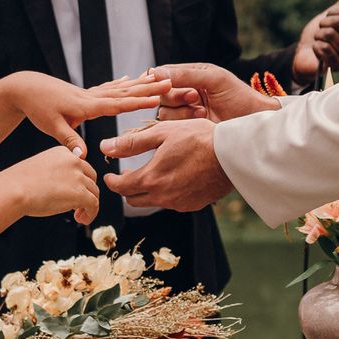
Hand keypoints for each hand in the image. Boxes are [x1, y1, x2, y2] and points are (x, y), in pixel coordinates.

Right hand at [0, 144, 99, 223]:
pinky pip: (94, 204)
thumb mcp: (41, 168)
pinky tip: (82, 219)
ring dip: (88, 205)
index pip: (80, 167)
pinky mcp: (80, 193)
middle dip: (86, 192)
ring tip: (78, 215)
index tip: (71, 192)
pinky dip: (91, 214)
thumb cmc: (19, 183)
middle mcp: (73, 161)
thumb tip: (65, 189)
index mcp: (62, 153)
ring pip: (94, 192)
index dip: (78, 182)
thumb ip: (56, 173)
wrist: (14, 190)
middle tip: (77, 206)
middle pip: (90, 178)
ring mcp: (78, 177)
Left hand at [8, 70, 167, 153]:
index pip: (118, 104)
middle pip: (126, 92)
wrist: (25, 88)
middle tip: (170, 81)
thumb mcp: (51, 126)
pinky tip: (130, 78)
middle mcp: (92, 96)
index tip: (158, 100)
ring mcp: (90, 93)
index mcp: (87, 105)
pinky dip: (122, 83)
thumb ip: (69, 140)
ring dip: (140, 83)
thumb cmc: (37, 107)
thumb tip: (84, 155)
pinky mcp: (85, 93)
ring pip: (121, 88)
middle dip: (148, 88)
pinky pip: (109, 87)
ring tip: (158, 77)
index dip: (138, 103)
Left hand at [101, 119, 232, 211]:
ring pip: (154, 202)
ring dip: (148, 191)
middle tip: (128, 175)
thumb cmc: (198, 138)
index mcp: (151, 178)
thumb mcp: (162, 133)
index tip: (109, 176)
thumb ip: (132, 143)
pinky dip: (168, 193)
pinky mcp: (194, 205)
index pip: (121, 187)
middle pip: (134, 199)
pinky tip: (175, 178)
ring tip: (154, 173)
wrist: (232, 154)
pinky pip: (173, 203)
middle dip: (127, 188)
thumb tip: (105, 147)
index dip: (112, 181)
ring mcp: (179, 204)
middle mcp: (163, 197)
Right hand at [149, 62, 280, 122]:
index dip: (161, 80)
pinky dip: (184, 121)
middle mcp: (184, 92)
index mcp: (189, 75)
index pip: (163, 75)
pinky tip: (202, 118)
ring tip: (202, 111)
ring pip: (164, 111)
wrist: (252, 121)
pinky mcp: (187, 127)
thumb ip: (186, 74)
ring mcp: (185, 110)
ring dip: (181, 111)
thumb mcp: (214, 79)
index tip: (168, 84)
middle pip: (161, 94)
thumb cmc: (238, 95)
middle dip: (175, 96)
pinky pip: (171, 125)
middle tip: (194, 96)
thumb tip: (157, 73)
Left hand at [292, 0, 338, 84]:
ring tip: (318, 40)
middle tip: (321, 29)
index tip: (328, 14)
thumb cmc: (315, 37)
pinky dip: (316, 47)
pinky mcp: (337, 65)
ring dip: (318, 36)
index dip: (336, 10)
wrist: (302, 56)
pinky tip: (317, 50)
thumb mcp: (326, 18)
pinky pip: (325, 48)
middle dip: (324, 23)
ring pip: (330, 34)